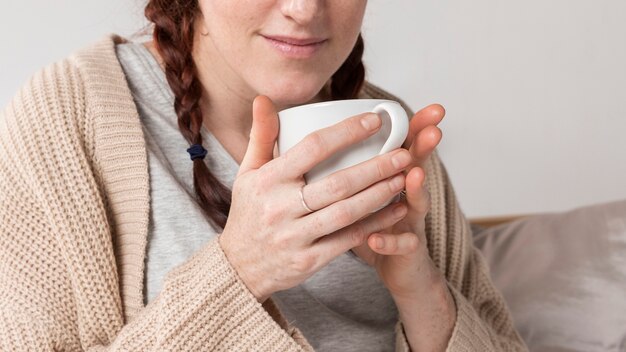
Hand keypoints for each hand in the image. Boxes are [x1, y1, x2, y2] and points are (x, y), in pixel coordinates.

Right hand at [219, 96, 410, 301]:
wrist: (240, 266)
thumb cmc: (249, 213)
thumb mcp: (247, 173)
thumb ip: (261, 136)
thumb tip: (263, 99)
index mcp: (269, 180)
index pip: (312, 148)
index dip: (346, 132)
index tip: (374, 121)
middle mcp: (281, 207)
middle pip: (337, 183)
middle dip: (375, 167)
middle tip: (403, 154)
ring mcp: (295, 236)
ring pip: (346, 212)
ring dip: (379, 194)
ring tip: (404, 177)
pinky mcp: (308, 260)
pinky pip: (347, 240)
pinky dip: (375, 225)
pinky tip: (396, 210)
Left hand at [351, 103, 445, 296]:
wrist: (398, 271)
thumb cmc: (373, 227)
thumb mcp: (359, 196)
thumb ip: (344, 170)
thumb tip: (312, 141)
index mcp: (392, 180)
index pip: (404, 147)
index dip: (414, 127)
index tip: (427, 107)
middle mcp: (405, 198)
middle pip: (418, 167)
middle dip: (425, 148)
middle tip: (434, 129)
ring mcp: (410, 224)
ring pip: (417, 204)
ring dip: (416, 189)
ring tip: (413, 174)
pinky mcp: (407, 252)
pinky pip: (401, 246)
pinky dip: (390, 240)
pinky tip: (375, 237)